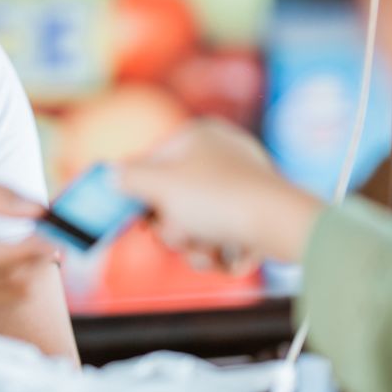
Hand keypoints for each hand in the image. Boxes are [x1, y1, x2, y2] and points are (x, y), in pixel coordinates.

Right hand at [0, 175, 57, 310]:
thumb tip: (42, 211)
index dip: (30, 249)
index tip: (56, 235)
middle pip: (3, 281)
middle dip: (38, 261)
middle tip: (60, 237)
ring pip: (5, 293)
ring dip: (30, 272)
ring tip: (41, 245)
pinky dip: (14, 280)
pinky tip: (19, 259)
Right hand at [117, 120, 322, 267]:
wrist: (280, 226)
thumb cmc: (218, 198)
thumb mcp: (159, 185)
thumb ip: (128, 178)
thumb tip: (110, 174)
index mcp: (198, 136)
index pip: (154, 164)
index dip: (141, 194)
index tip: (135, 216)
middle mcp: (222, 155)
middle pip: (175, 200)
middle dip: (174, 229)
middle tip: (180, 234)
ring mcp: (243, 186)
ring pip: (199, 226)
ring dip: (195, 247)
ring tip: (208, 250)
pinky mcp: (258, 215)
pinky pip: (225, 237)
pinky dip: (222, 252)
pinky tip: (228, 256)